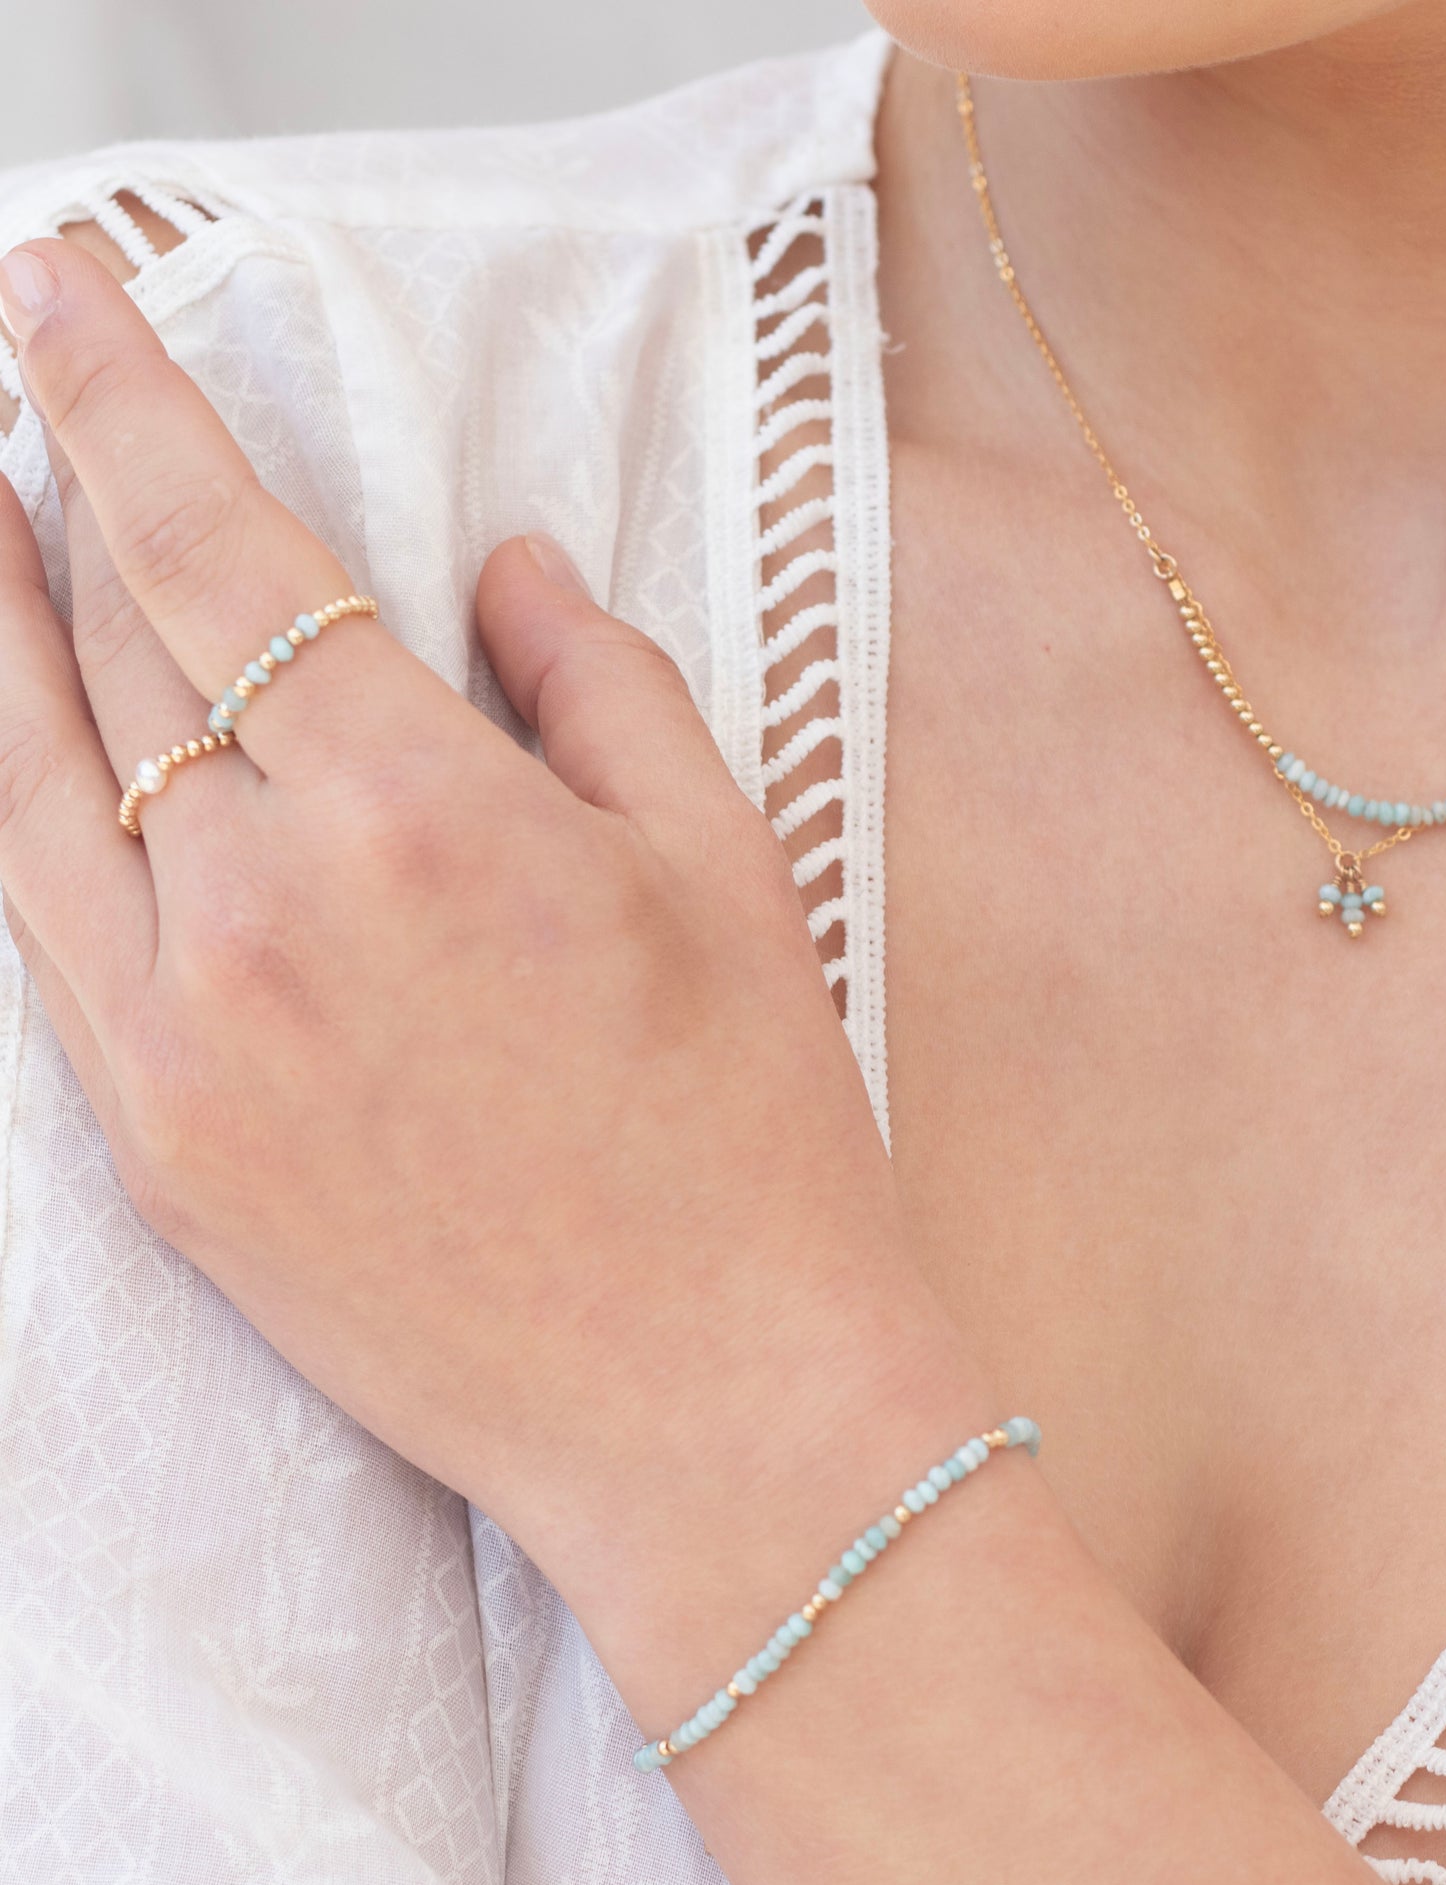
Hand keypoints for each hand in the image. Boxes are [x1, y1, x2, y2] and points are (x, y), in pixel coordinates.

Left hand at [0, 237, 976, 1668]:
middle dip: (61, 490)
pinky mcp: (161, 1157)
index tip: (60, 296)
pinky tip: (26, 750)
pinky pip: (43, 938)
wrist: (714, 1407)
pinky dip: (15, 812)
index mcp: (424, 819)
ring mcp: (186, 1046)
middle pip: (117, 645)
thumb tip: (501, 571)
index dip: (123, 401)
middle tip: (32, 386)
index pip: (224, 551)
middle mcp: (266, 915)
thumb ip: (598, 685)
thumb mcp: (724, 871)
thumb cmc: (752, 1141)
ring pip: (33, 785)